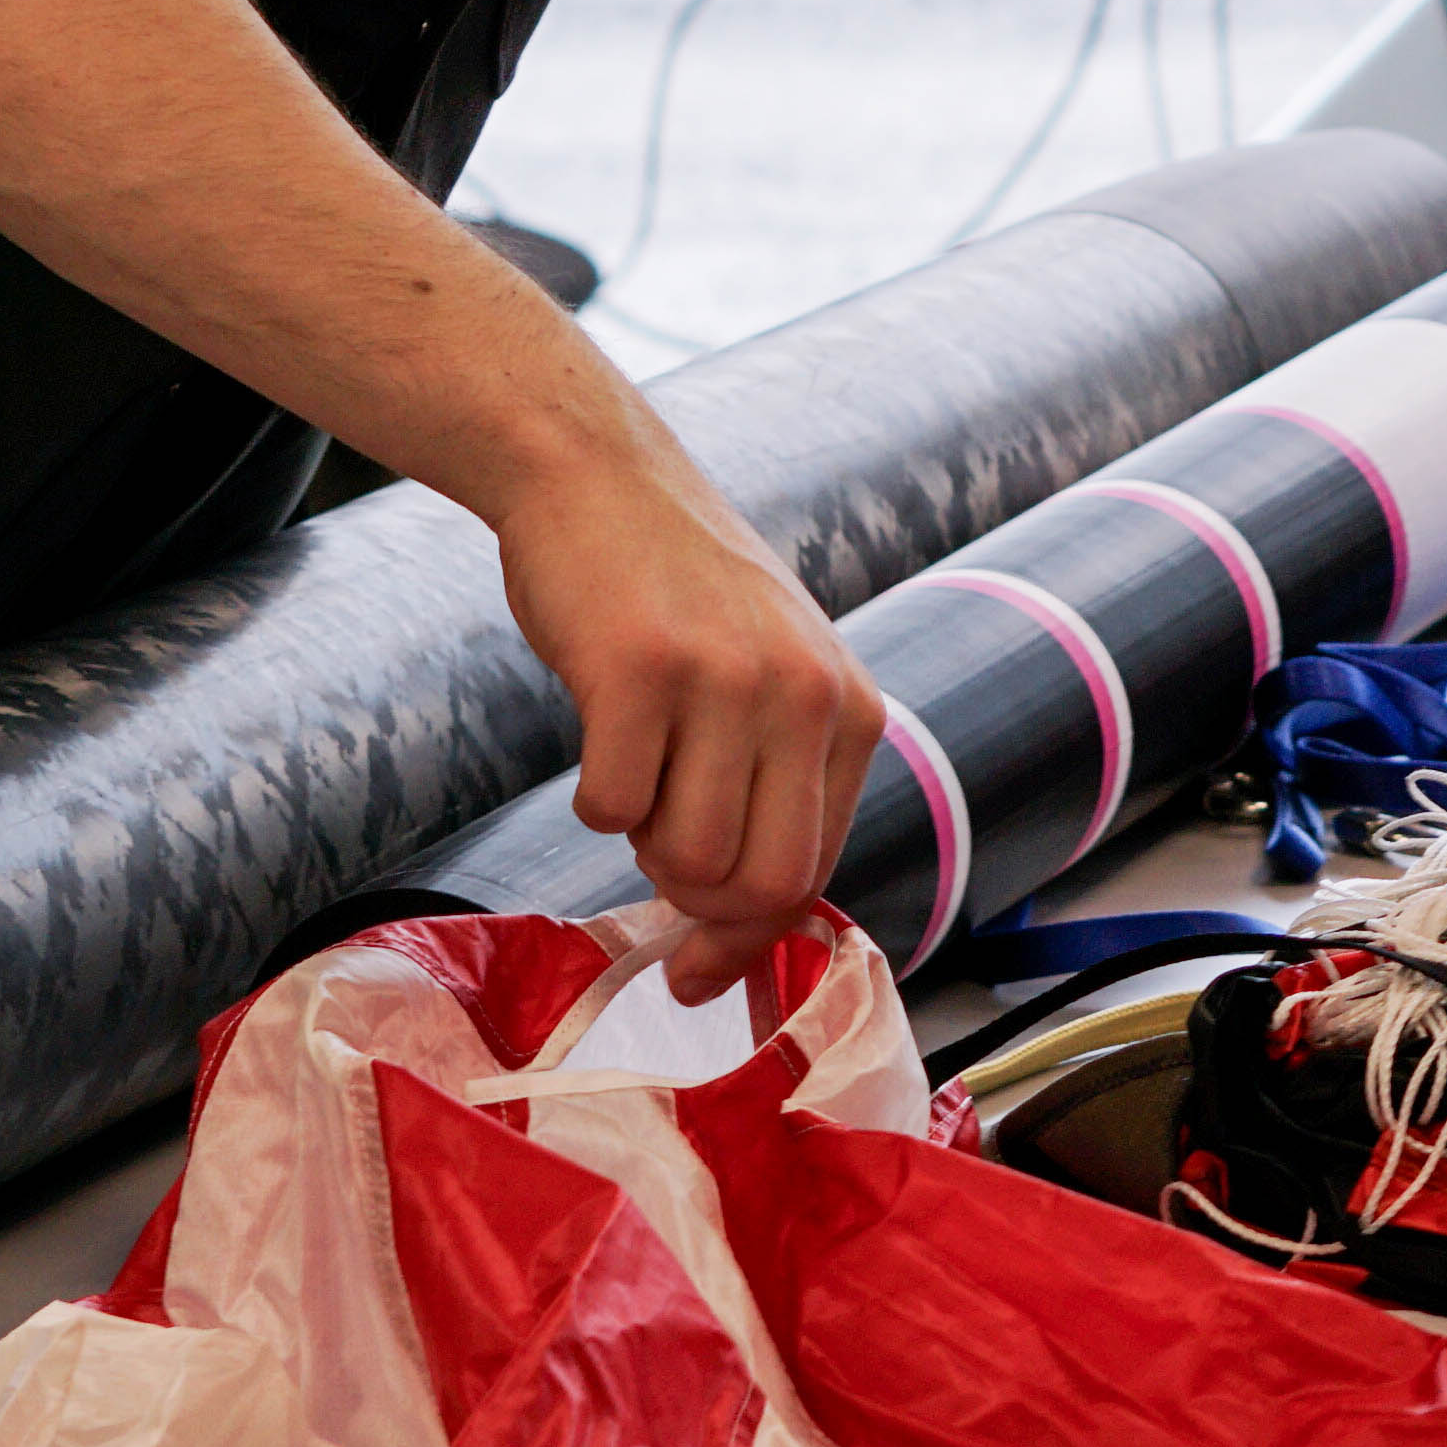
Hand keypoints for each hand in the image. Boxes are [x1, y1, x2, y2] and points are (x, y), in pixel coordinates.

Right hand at [488, 435, 891, 997]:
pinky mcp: (640, 668)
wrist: (598, 476)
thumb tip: (725, 958)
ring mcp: (726, 677)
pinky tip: (602, 732)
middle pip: (760, 884)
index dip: (747, 937)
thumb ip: (776, 797)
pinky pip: (609, 809)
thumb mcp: (772, 683)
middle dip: (695, 899)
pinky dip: (593, 797)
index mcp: (852, 708)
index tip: (696, 969)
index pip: (814, 876)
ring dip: (642, 840)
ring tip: (639, 765)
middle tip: (658, 842)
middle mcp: (805, 693)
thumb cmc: (677, 600)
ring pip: (685, 858)